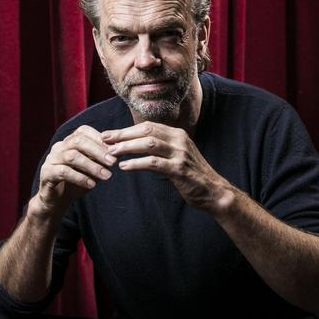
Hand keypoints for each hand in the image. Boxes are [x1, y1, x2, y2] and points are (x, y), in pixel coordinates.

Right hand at [31, 125, 116, 218]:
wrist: (57, 201)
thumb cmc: (76, 182)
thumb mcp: (92, 169)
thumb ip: (101, 160)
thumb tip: (118, 153)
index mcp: (69, 141)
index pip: (84, 131)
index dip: (100, 139)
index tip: (115, 150)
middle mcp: (59, 147)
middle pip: (78, 141)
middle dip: (98, 151)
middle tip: (113, 162)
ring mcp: (51, 159)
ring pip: (72, 156)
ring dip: (92, 166)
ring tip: (107, 176)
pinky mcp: (47, 173)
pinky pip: (63, 172)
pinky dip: (80, 178)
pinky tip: (92, 185)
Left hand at [102, 121, 231, 212]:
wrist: (213, 191)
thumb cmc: (191, 175)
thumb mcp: (177, 155)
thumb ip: (161, 147)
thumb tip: (136, 143)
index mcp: (177, 134)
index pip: (147, 126)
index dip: (126, 129)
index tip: (109, 134)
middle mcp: (179, 140)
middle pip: (145, 131)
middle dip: (122, 135)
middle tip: (104, 140)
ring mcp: (180, 154)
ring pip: (148, 144)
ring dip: (127, 147)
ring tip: (111, 153)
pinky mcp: (179, 169)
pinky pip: (153, 163)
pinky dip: (136, 163)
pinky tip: (124, 166)